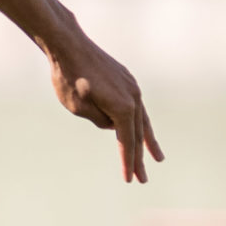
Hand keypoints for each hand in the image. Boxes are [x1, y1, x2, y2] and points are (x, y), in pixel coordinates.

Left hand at [47, 31, 163, 182]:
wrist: (69, 45)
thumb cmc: (68, 78)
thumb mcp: (79, 109)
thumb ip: (100, 121)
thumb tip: (114, 126)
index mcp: (123, 108)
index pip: (127, 142)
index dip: (127, 162)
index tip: (130, 180)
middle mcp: (133, 97)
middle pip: (138, 134)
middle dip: (139, 158)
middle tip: (143, 179)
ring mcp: (132, 87)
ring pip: (142, 119)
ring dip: (148, 139)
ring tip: (157, 157)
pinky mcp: (126, 80)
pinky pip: (136, 106)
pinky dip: (139, 121)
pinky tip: (140, 129)